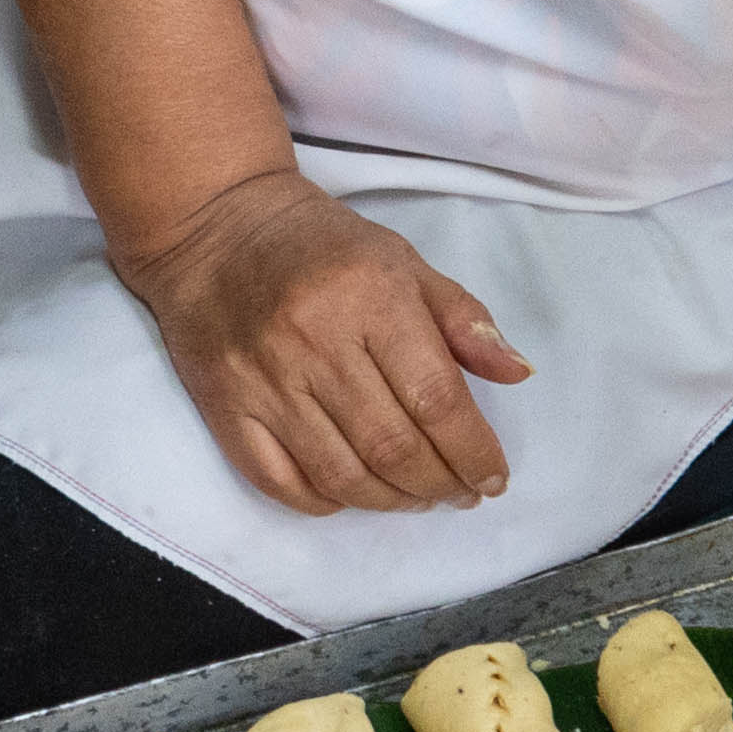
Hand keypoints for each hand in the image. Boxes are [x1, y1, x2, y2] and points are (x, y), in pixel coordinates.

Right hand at [112, 169, 531, 514]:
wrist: (214, 228)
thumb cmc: (321, 245)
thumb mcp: (402, 260)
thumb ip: (462, 318)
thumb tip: (518, 374)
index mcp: (370, 297)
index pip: (436, 398)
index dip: (473, 451)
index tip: (493, 478)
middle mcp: (315, 342)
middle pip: (393, 445)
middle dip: (440, 484)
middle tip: (461, 494)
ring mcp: (264, 380)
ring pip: (342, 475)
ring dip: (392, 501)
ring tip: (417, 498)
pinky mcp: (225, 406)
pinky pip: (280, 481)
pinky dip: (326, 502)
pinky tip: (353, 495)